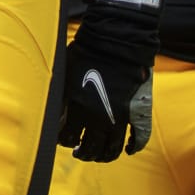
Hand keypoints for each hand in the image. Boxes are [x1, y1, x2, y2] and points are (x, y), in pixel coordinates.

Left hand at [58, 7, 154, 162]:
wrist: (117, 38)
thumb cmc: (86, 50)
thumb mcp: (64, 72)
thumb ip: (61, 95)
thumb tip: (55, 113)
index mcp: (78, 107)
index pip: (68, 138)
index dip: (64, 141)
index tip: (64, 139)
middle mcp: (99, 117)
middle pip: (90, 149)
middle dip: (83, 153)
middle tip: (79, 152)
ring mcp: (121, 116)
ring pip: (112, 148)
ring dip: (104, 156)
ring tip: (99, 155)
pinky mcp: (138, 111)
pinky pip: (140, 137)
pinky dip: (134, 146)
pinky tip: (128, 149)